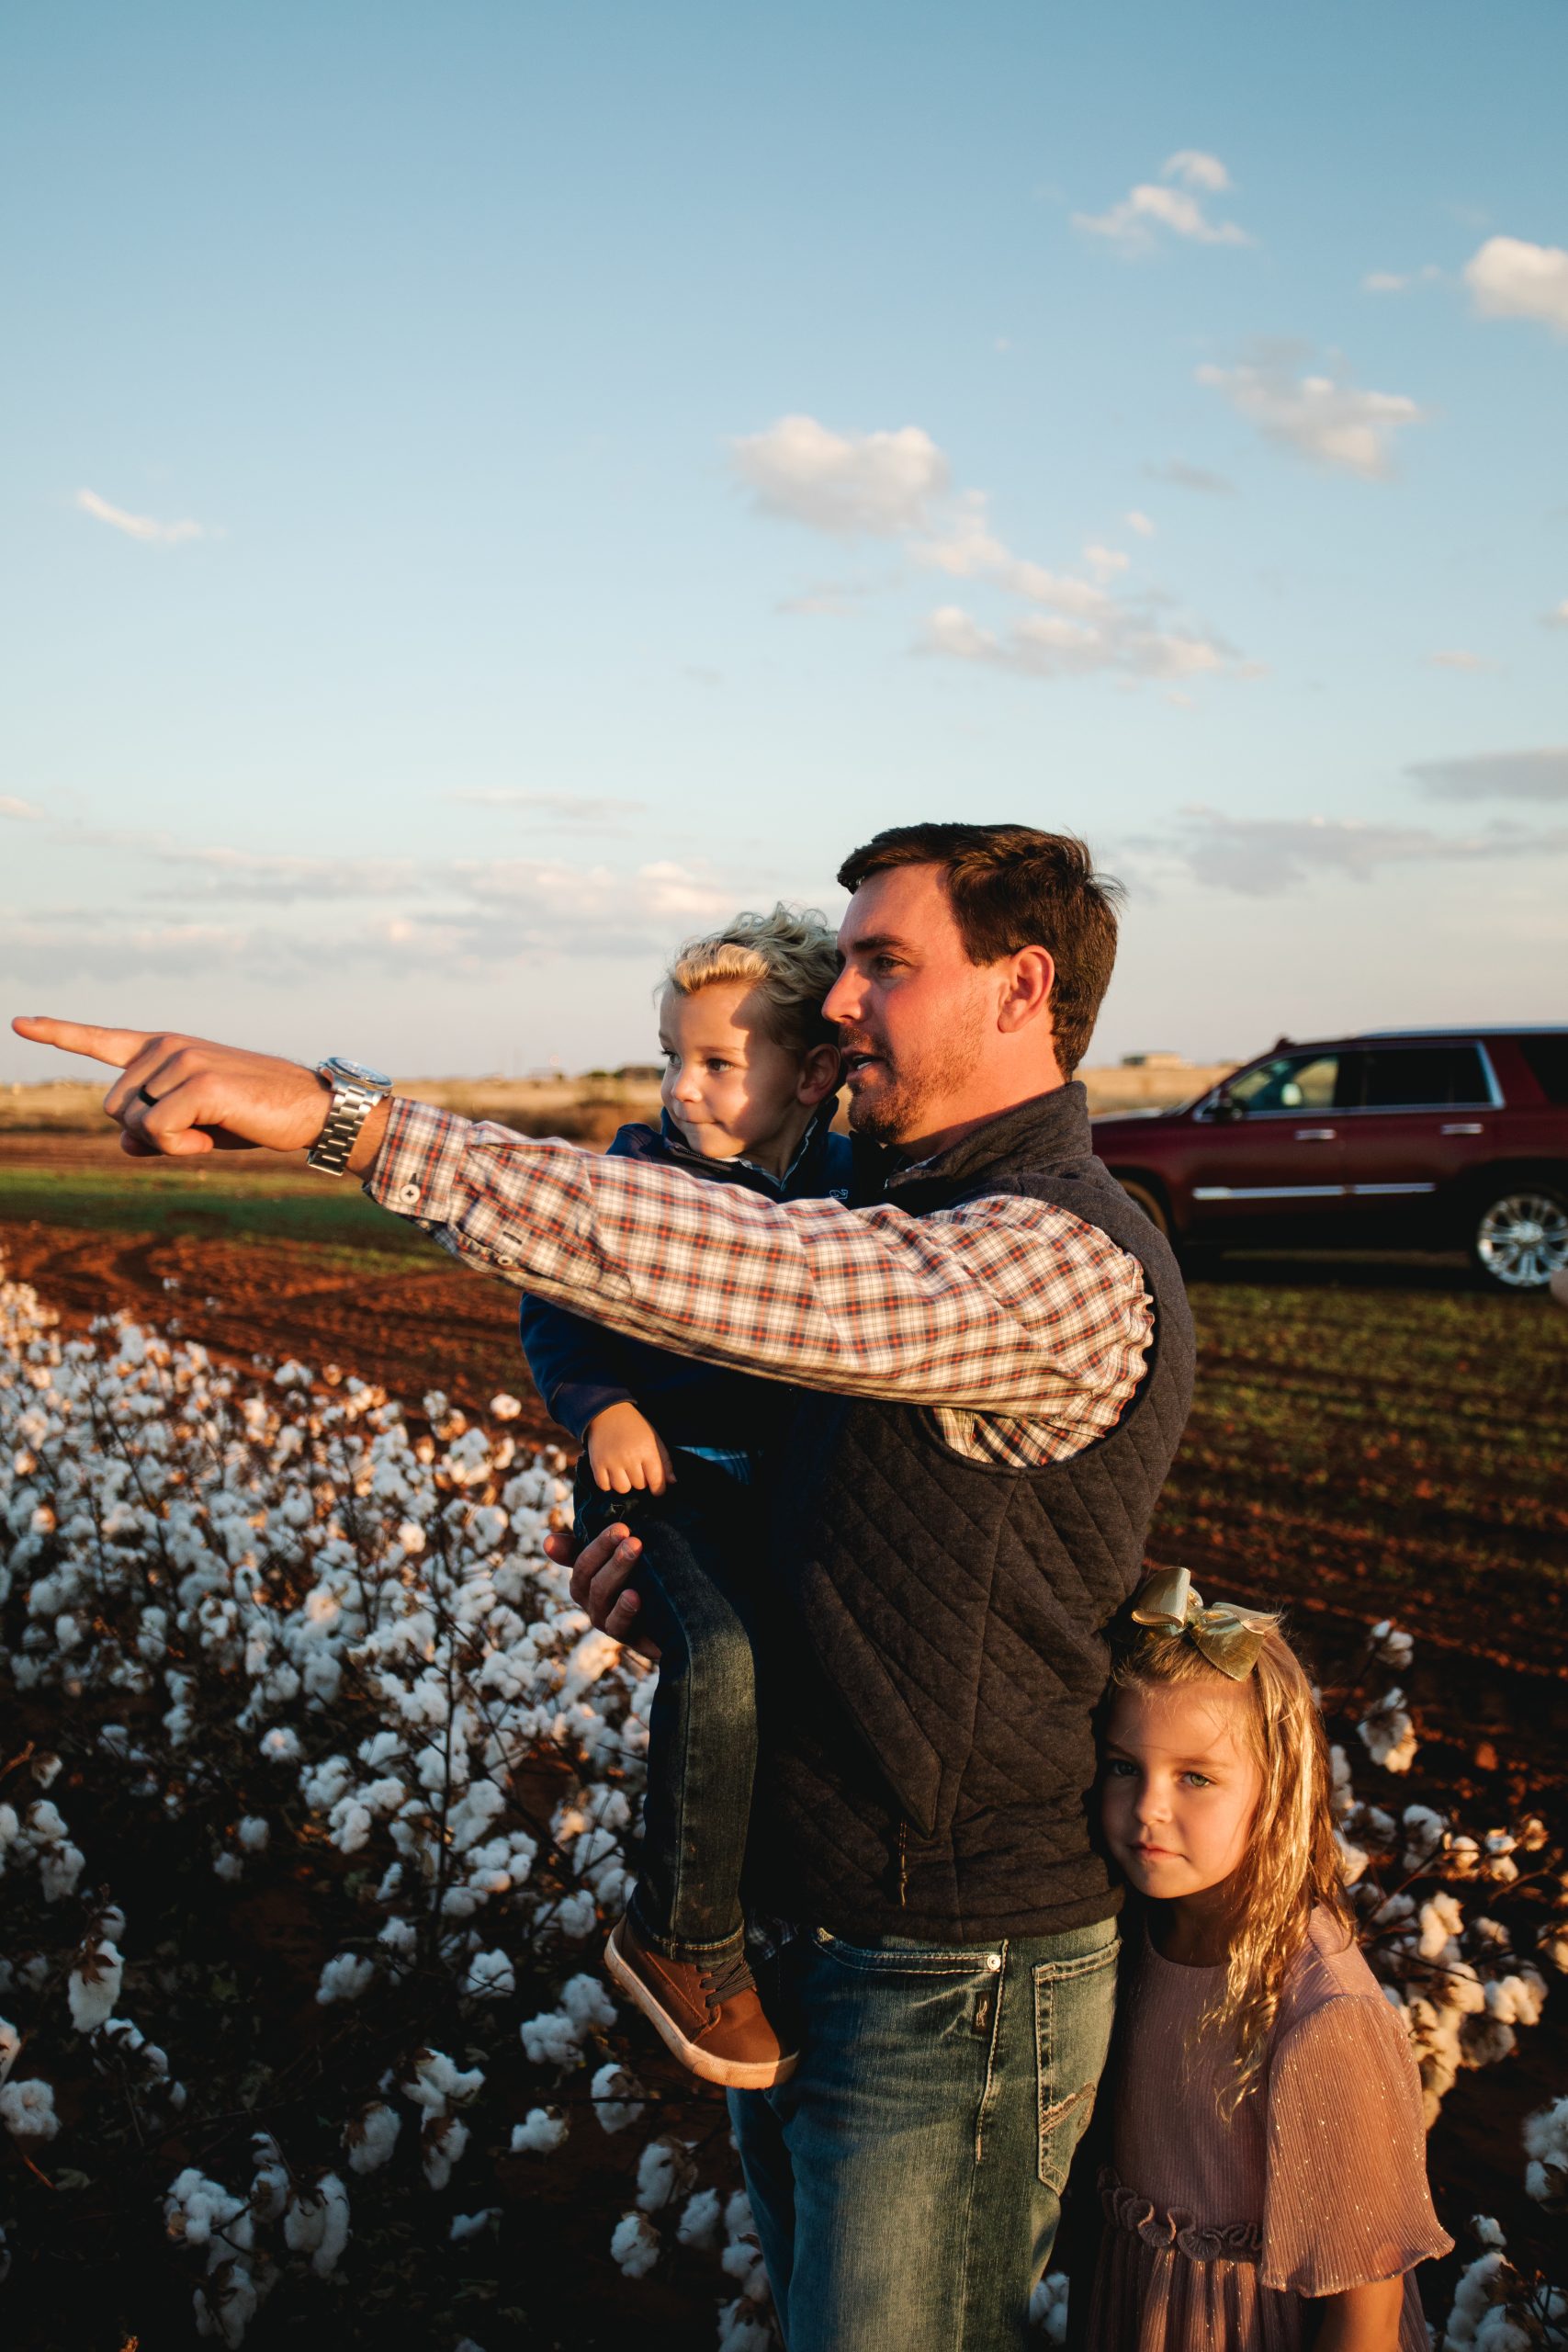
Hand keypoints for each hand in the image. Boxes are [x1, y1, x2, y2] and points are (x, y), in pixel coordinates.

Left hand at [9, 1018, 388, 1167]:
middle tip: (198, 1131)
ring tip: (211, 1129)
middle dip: (147, 1134)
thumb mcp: (194, 1127)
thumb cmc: (251, 1116)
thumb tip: (127, 1141)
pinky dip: (180, 1150)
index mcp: (164, 1048)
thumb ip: (153, 1131)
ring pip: (132, 1123)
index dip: (57, 1033)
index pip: (101, 1040)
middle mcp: (166, 1046)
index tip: (19, 1021)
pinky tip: (212, 1139)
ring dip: (167, 1143)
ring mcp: (181, 1060)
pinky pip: (157, 1133)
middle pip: (112, 1109)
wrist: (309, 1110)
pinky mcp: (199, 1082)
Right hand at [544, 1523, 660, 1661]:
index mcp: (586, 1578)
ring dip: (617, 1569)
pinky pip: (617, 1625)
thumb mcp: (625, 1558)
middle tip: (630, 1535)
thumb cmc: (646, 1582)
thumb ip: (595, 1545)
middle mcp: (590, 1600)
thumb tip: (548, 1542)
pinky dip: (624, 1609)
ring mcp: (605, 1620)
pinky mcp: (626, 1637)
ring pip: (601, 1594)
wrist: (677, 1621)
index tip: (619, 1527)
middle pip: (588, 1574)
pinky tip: (634, 1595)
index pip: (579, 1558)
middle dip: (607, 1552)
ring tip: (635, 1549)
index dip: (596, 1543)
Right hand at [585, 1401, 676, 1495]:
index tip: (657, 1489)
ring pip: (622, 1489)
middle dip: (641, 1480)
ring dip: (625, 1484)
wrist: (607, 1412)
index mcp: (647, 1450)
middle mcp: (629, 1457)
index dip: (658, 1489)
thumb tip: (672, 1482)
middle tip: (637, 1469)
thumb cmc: (635, 1427)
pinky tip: (612, 1473)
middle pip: (640, 1486)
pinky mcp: (597, 1464)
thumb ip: (664, 1461)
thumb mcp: (654, 1439)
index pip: (657, 1481)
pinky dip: (609, 1484)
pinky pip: (604, 1486)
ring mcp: (612, 1461)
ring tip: (624, 1472)